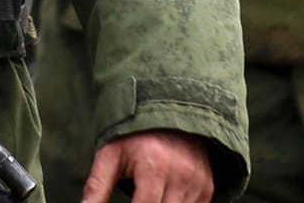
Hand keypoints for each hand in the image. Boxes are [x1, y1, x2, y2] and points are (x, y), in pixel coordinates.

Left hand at [82, 129, 211, 202]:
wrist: (170, 109)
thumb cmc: (135, 135)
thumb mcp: (110, 155)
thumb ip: (96, 186)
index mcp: (154, 166)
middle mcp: (181, 175)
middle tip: (136, 198)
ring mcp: (198, 182)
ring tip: (146, 195)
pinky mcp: (207, 187)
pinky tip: (163, 197)